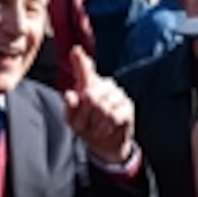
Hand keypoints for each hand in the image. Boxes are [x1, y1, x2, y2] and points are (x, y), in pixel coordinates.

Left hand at [63, 46, 133, 163]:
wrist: (104, 145)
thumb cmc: (86, 127)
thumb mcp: (73, 120)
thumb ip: (70, 107)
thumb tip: (69, 94)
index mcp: (89, 84)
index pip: (84, 69)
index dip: (80, 61)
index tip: (75, 51)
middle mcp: (105, 85)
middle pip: (90, 96)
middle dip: (84, 115)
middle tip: (85, 124)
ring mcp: (118, 95)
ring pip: (101, 108)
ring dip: (95, 124)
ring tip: (96, 128)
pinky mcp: (128, 107)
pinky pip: (113, 117)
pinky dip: (105, 127)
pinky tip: (104, 130)